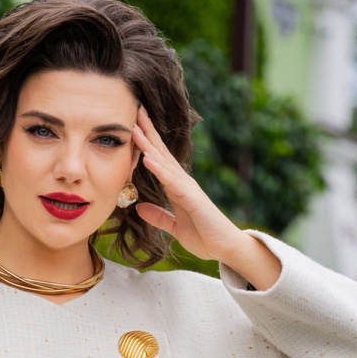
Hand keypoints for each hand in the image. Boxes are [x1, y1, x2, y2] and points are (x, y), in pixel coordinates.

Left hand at [131, 104, 242, 263]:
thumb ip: (158, 216)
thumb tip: (139, 208)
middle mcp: (182, 182)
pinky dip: (158, 169)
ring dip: (148, 145)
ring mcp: (187, 188)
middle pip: (161, 152)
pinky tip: (147, 158)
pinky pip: (172, 181)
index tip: (133, 125)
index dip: (145, 142)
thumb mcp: (174, 227)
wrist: (224, 248)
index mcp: (177, 187)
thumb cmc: (204, 236)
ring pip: (164, 162)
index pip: (158, 160)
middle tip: (134, 109)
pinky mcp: (191, 197)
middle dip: (147, 132)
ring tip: (135, 127)